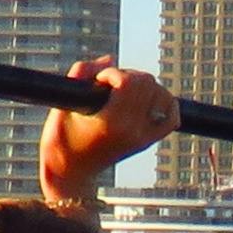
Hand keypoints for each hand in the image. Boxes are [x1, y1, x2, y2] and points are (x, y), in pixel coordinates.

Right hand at [38, 59, 179, 208]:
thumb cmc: (60, 138)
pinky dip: (165, 104)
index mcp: (112, 122)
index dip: (112, 73)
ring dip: (146, 87)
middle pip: (148, 83)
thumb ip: (81, 73)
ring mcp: (143, 137)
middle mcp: (133, 130)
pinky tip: (147, 101)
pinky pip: (172, 118)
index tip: (98, 82)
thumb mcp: (62, 104)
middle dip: (129, 75)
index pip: (129, 82)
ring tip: (125, 92)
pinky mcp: (147, 142)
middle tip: (110, 85)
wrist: (69, 171)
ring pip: (162, 95)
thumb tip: (109, 60)